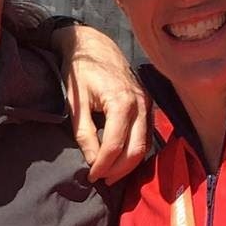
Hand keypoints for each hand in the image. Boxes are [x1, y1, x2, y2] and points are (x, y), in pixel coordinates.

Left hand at [51, 23, 148, 184]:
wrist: (93, 44)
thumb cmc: (80, 71)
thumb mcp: (77, 104)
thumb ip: (85, 134)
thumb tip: (92, 162)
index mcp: (121, 102)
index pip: (115, 145)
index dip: (103, 166)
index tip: (91, 176)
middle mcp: (140, 104)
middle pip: (136, 149)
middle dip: (118, 170)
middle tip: (101, 180)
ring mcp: (148, 103)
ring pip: (144, 144)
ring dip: (128, 164)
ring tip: (110, 175)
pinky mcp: (148, 103)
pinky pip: (146, 133)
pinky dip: (135, 150)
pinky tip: (121, 159)